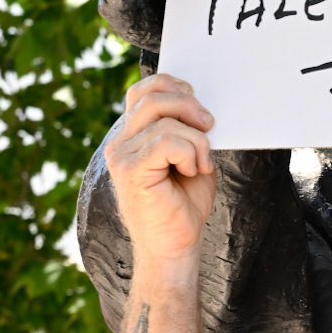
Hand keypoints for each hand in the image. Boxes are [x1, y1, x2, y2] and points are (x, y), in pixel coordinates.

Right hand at [104, 74, 215, 266]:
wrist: (176, 245)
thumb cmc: (184, 205)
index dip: (173, 87)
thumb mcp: (192, 156)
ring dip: (196, 140)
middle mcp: (121, 142)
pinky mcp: (129, 170)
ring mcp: (121, 156)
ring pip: (164, 120)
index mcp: (132, 135)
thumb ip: (187, 129)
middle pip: (152, 97)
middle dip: (189, 105)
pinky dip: (189, 153)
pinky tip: (192, 171)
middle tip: (210, 126)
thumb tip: (200, 106)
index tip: (199, 109)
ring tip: (200, 164)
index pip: (143, 90)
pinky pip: (165, 142)